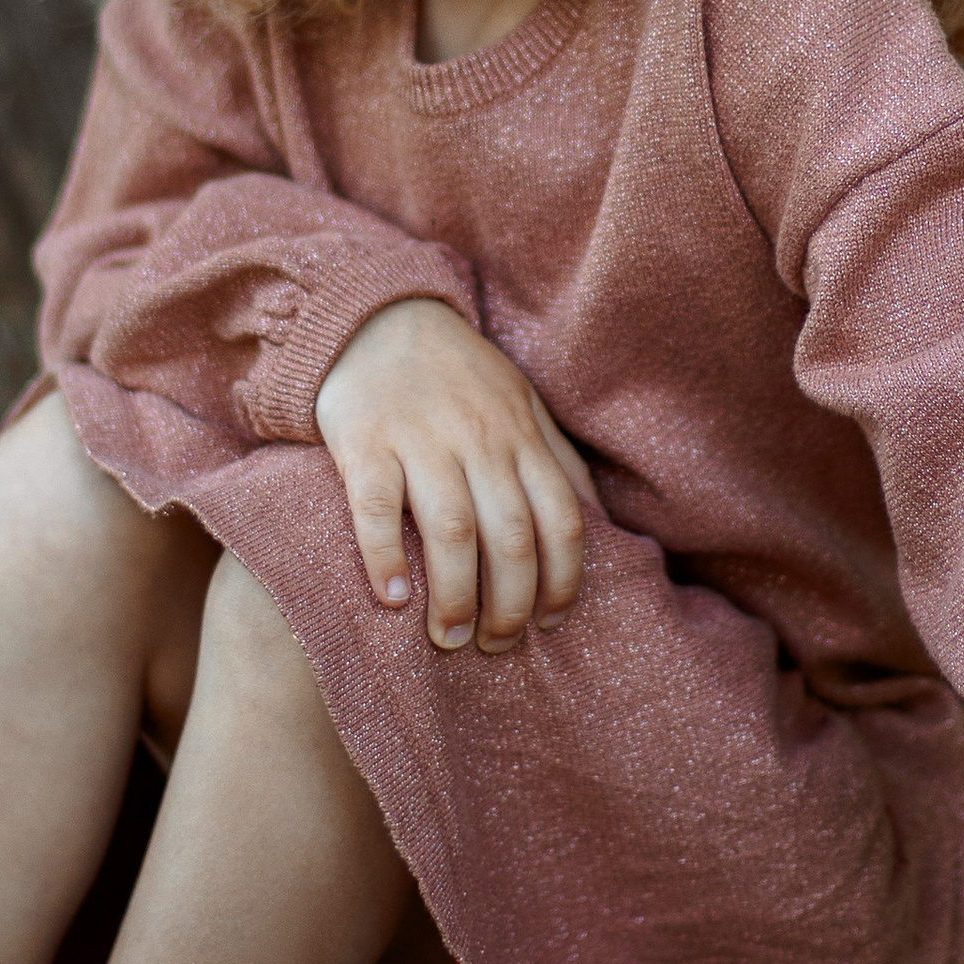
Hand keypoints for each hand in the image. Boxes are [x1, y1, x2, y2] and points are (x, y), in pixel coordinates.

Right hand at [313, 297, 597, 652]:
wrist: (377, 317)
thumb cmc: (456, 373)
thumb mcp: (521, 402)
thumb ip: (556, 457)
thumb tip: (597, 518)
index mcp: (522, 435)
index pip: (561, 520)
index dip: (563, 580)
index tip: (551, 623)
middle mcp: (480, 440)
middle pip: (510, 536)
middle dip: (510, 604)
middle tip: (496, 646)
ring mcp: (422, 439)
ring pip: (451, 529)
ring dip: (455, 594)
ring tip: (449, 638)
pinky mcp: (365, 441)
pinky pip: (377, 507)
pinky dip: (385, 557)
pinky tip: (392, 598)